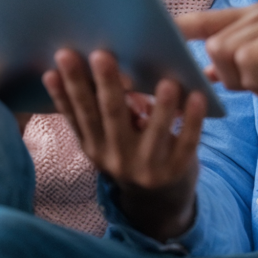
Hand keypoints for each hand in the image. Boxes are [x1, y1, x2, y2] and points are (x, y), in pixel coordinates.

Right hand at [43, 49, 204, 240]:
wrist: (158, 202)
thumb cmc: (130, 153)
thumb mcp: (106, 141)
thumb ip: (100, 113)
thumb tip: (102, 68)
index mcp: (94, 146)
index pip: (79, 113)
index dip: (67, 88)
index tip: (61, 59)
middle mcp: (116, 158)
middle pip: (111, 116)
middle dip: (106, 84)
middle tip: (101, 55)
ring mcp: (147, 167)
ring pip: (154, 133)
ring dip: (161, 107)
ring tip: (166, 82)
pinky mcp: (176, 170)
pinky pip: (187, 143)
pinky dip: (192, 121)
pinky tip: (197, 98)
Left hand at [178, 2, 257, 142]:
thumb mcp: (256, 75)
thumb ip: (230, 65)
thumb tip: (198, 70)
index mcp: (255, 15)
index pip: (207, 19)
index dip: (180, 26)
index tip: (150, 29)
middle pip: (213, 43)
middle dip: (230, 74)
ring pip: (226, 54)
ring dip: (246, 79)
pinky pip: (248, 64)